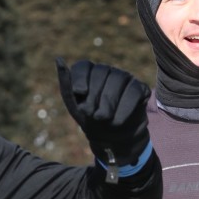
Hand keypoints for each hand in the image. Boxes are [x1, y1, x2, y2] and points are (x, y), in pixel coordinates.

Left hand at [56, 58, 150, 179]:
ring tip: (103, 118)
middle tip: (92, 115)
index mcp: (89, 73)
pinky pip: (134, 90)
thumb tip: (58, 59)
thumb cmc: (90, 120)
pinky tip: (118, 121)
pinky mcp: (140, 89)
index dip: (80, 78)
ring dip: (109, 101)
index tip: (80, 93)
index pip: (84, 66)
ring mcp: (125, 78)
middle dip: (95, 95)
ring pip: (118, 78)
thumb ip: (66, 84)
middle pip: (101, 71)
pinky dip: (125, 107)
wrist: (113, 139)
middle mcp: (108, 71)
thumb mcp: (75, 105)